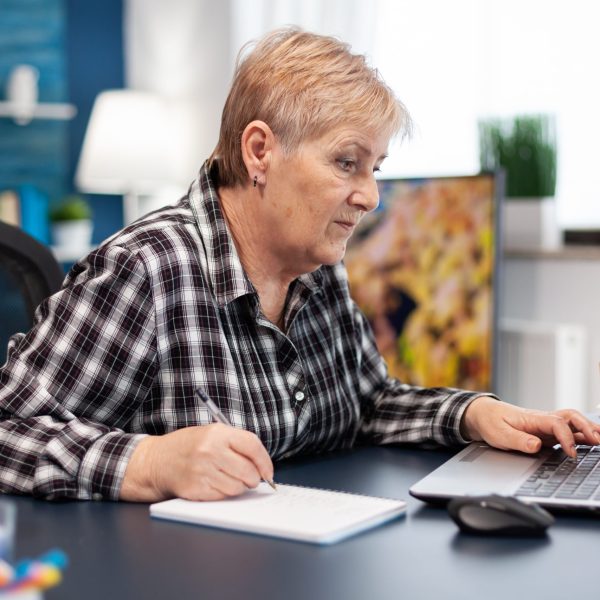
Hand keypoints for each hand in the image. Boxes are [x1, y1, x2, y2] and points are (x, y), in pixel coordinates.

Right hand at [120, 424, 273, 501]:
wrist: (157, 460)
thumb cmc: (188, 446)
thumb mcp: (212, 434)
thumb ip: (237, 444)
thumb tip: (262, 465)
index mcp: (218, 433)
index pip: (252, 445)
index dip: (265, 461)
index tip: (268, 472)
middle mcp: (210, 451)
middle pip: (248, 470)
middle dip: (254, 478)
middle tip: (250, 478)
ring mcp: (203, 471)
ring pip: (238, 487)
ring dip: (239, 487)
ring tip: (229, 479)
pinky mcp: (196, 489)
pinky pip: (223, 497)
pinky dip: (225, 494)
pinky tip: (216, 485)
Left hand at [461, 396, 599, 457]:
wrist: (483, 414)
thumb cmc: (491, 422)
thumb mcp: (498, 433)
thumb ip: (517, 440)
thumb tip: (536, 445)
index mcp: (532, 418)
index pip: (556, 423)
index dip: (566, 438)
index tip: (571, 454)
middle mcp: (542, 419)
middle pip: (571, 417)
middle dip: (587, 427)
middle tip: (599, 441)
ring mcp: (546, 424)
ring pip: (573, 421)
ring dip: (589, 428)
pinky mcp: (547, 431)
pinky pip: (569, 429)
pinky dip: (583, 434)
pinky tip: (593, 442)